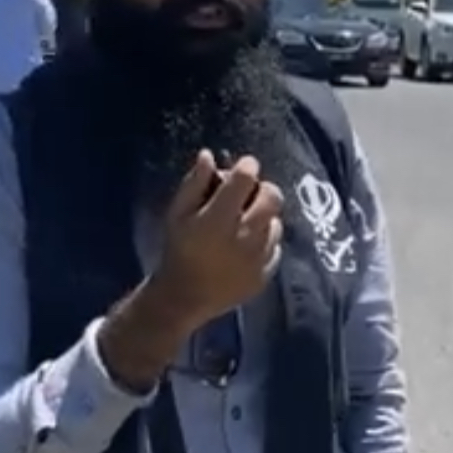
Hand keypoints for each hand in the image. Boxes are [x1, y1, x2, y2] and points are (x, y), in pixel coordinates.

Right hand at [154, 151, 282, 329]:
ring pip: (276, 222)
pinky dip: (265, 242)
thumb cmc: (178, 250)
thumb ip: (193, 183)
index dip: (246, 167)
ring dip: (264, 217)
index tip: (242, 168)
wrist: (184, 297)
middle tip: (249, 194)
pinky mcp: (265, 274)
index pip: (245, 178)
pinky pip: (275, 248)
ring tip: (246, 223)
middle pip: (272, 197)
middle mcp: (243, 236)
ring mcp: (257, 257)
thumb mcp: (176, 214)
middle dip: (262, 189)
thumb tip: (208, 155)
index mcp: (218, 218)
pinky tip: (248, 245)